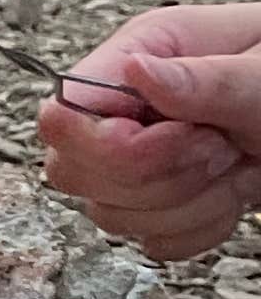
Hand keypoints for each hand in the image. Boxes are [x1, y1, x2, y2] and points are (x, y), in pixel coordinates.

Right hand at [38, 2, 260, 260]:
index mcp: (139, 56)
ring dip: (188, 203)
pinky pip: (152, 242)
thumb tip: (137, 71)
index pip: (64, 113)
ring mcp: (139, 161)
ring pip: (110, 215)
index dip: (107, 142)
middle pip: (71, 171)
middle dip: (154, 176)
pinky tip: (231, 193)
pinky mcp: (162, 203)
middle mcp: (126, 110)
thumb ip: (203, 78)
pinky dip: (200, 229)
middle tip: (219, 144)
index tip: (177, 135)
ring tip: (234, 162)